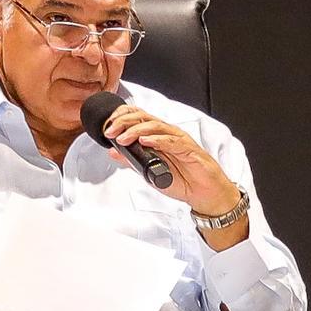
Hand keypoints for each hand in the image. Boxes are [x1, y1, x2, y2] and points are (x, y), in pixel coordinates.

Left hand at [97, 105, 239, 223]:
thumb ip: (132, 160)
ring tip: (123, 138)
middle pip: (144, 118)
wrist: (203, 193)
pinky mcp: (189, 149)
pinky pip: (172, 141)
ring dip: (136, 130)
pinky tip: (145, 142)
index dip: (121, 117)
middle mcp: (167, 134)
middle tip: (110, 131)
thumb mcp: (149, 171)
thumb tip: (113, 152)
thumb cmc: (181, 179)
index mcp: (157, 135)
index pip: (138, 117)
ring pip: (156, 126)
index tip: (107, 127)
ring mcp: (178, 140)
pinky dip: (157, 140)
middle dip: (124, 122)